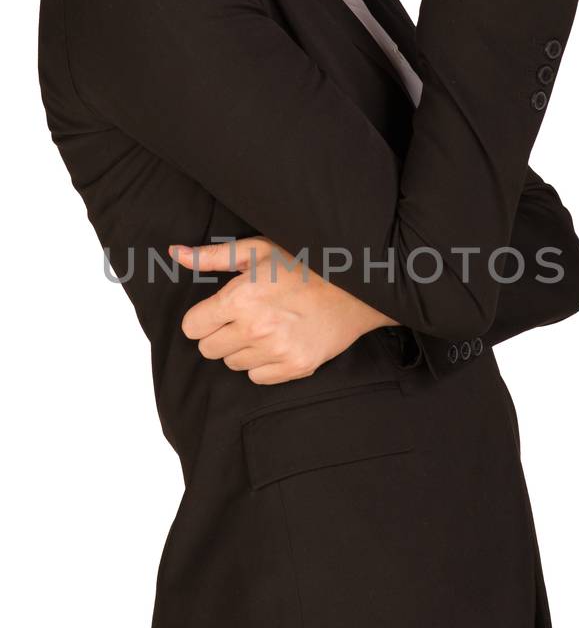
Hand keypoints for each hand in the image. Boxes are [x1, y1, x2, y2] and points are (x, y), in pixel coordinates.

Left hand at [168, 235, 398, 384]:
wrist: (356, 287)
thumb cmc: (304, 263)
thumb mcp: (257, 250)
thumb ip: (212, 256)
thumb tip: (175, 253)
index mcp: (240, 298)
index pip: (192, 327)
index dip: (202, 318)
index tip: (218, 311)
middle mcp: (255, 328)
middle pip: (209, 349)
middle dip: (220, 333)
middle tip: (244, 317)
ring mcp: (276, 351)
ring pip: (232, 364)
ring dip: (242, 348)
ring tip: (266, 326)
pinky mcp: (295, 366)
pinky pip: (258, 377)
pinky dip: (263, 363)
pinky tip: (279, 341)